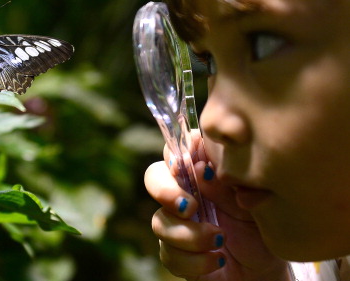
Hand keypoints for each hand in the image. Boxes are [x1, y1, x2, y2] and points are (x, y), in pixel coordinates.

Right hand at [144, 133, 291, 280]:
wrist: (266, 271)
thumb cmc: (261, 228)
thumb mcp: (252, 203)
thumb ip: (226, 186)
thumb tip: (202, 170)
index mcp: (200, 175)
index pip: (176, 151)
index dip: (173, 153)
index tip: (183, 161)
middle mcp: (183, 195)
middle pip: (154, 178)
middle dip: (166, 190)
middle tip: (190, 206)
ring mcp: (176, 225)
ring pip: (160, 222)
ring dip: (189, 233)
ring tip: (219, 240)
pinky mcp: (176, 256)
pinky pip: (169, 255)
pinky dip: (195, 260)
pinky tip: (218, 260)